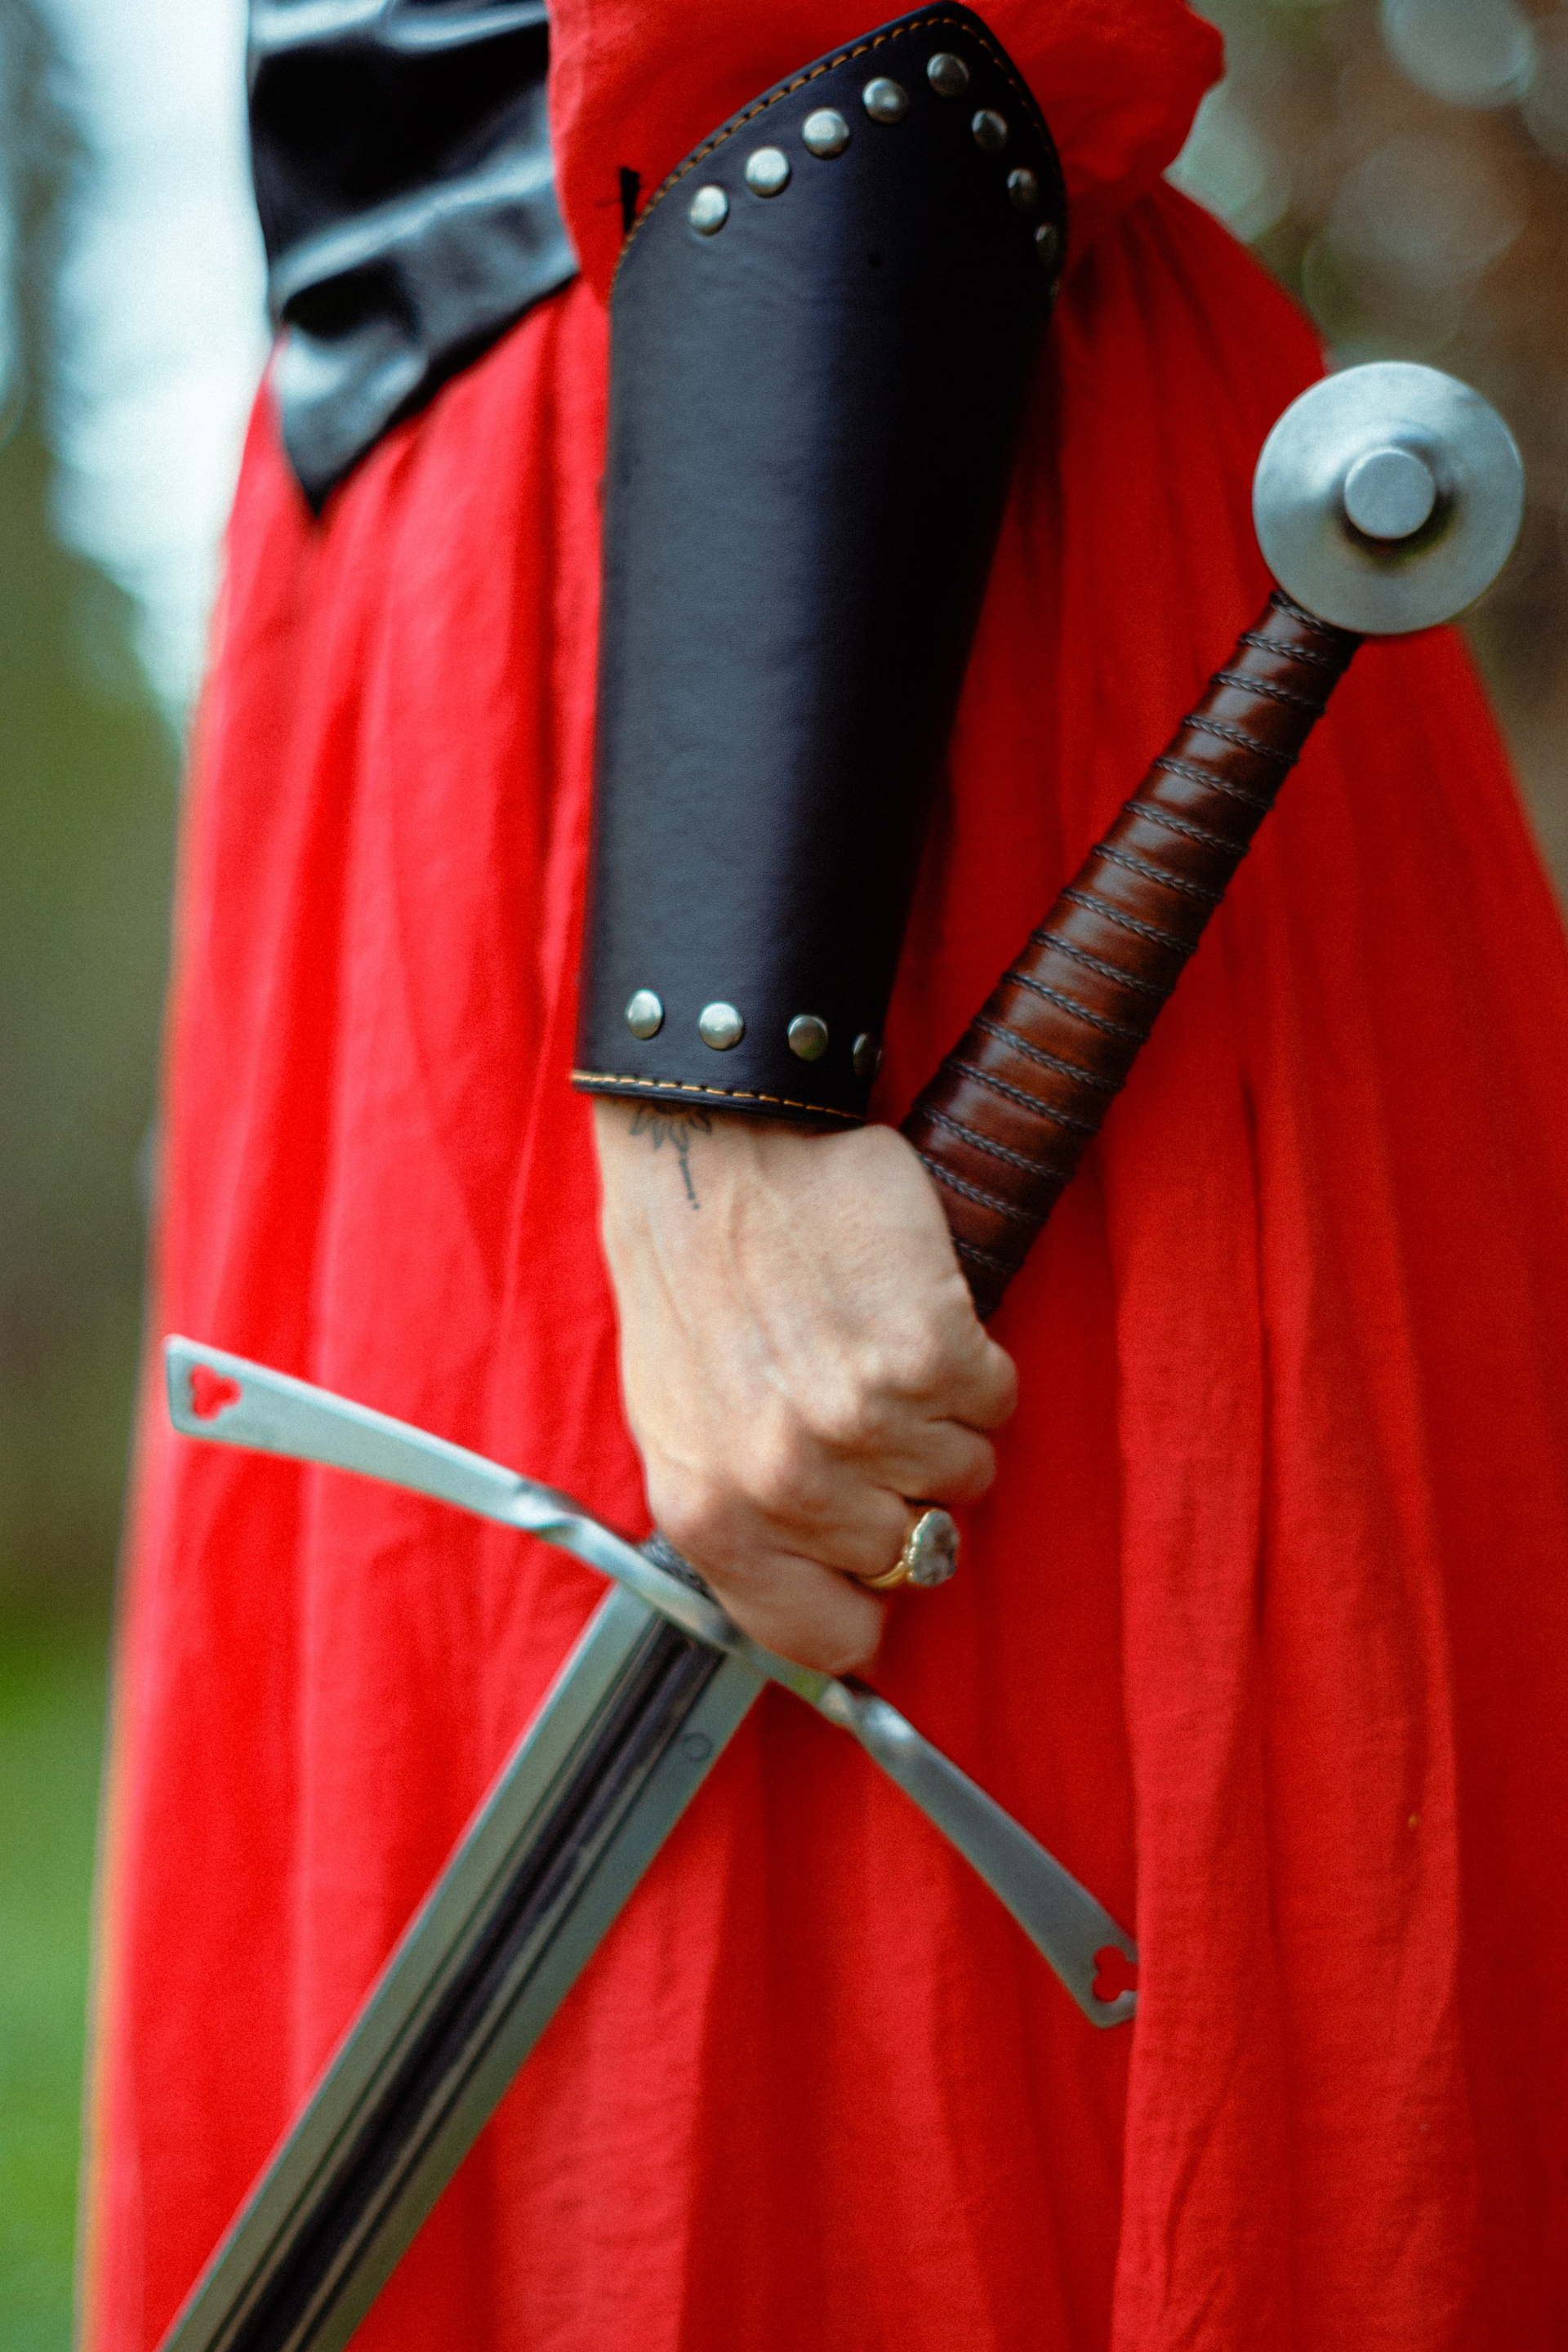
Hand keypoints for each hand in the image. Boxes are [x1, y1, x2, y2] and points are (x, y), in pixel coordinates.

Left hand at [592, 1100, 1016, 1672]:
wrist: (716, 1153)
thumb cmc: (693, 1281)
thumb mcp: (679, 1429)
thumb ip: (743, 1525)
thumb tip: (817, 1591)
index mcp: (714, 1517)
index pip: (828, 1640)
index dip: (862, 1602)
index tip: (868, 1561)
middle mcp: (788, 1484)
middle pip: (913, 1555)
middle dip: (903, 1492)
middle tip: (864, 1414)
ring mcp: (863, 1422)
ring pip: (965, 1477)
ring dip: (943, 1421)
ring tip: (880, 1351)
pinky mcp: (931, 1354)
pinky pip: (995, 1401)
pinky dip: (974, 1361)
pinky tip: (915, 1315)